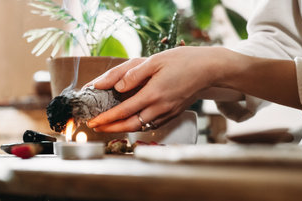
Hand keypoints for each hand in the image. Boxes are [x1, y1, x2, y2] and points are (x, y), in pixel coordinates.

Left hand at [87, 46, 228, 131]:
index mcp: (153, 94)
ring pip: (141, 127)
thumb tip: (116, 87)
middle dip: (110, 128)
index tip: (93, 121)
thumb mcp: (155, 61)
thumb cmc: (182, 61)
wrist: (209, 69)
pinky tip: (130, 122)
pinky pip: (152, 125)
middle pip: (130, 124)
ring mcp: (168, 112)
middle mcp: (160, 107)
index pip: (123, 111)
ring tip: (108, 126)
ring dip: (123, 128)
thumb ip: (133, 74)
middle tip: (96, 128)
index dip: (106, 118)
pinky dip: (138, 126)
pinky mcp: (173, 113)